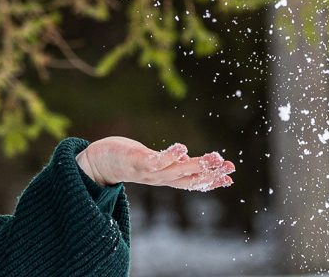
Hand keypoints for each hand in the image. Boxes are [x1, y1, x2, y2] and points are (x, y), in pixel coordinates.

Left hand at [76, 136, 234, 190]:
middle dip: (210, 173)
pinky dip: (169, 156)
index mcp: (165, 178)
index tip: (231, 177)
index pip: (193, 181)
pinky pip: (156, 160)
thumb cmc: (128, 160)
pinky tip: (182, 148)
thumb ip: (170, 162)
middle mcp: (160, 178)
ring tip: (215, 157)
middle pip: (189, 177)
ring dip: (197, 165)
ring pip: (177, 170)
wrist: (98, 163)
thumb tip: (189, 158)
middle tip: (230, 168)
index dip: (212, 181)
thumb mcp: (153, 162)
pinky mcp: (137, 162)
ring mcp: (149, 172)